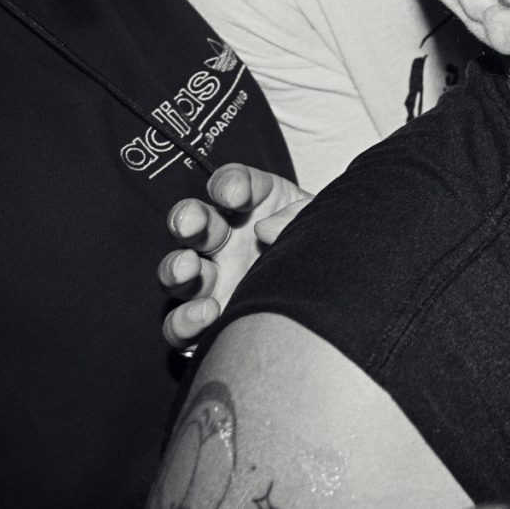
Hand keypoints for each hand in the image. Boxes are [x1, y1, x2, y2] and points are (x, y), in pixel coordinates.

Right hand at [156, 163, 312, 347]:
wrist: (333, 300)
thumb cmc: (324, 251)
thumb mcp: (323, 224)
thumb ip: (298, 216)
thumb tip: (266, 228)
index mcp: (254, 208)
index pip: (234, 183)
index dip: (229, 184)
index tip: (236, 195)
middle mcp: (225, 240)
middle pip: (193, 221)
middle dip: (187, 218)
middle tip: (192, 223)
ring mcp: (212, 281)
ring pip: (176, 272)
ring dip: (176, 267)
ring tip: (189, 268)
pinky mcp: (207, 322)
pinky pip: (180, 325)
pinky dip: (184, 319)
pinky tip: (207, 312)